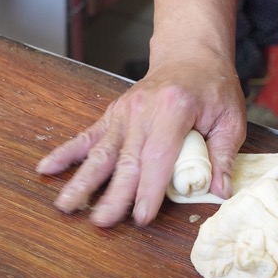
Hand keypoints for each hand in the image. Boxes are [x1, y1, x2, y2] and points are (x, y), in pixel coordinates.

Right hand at [37, 55, 245, 226]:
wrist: (190, 55)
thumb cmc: (212, 87)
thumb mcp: (230, 118)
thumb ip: (223, 155)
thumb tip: (220, 192)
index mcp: (174, 109)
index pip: (158, 155)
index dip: (148, 188)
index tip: (141, 216)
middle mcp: (143, 110)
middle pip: (125, 160)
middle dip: (112, 194)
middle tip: (100, 222)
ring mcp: (124, 112)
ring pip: (102, 152)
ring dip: (82, 180)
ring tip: (65, 205)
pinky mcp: (113, 115)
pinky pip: (88, 137)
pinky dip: (66, 153)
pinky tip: (46, 169)